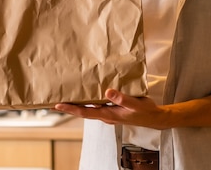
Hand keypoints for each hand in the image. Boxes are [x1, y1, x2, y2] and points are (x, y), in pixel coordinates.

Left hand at [54, 89, 169, 129]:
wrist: (154, 118)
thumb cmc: (145, 112)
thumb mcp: (135, 104)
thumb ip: (121, 99)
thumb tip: (107, 92)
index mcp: (109, 114)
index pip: (85, 112)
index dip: (71, 109)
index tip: (58, 105)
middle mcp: (106, 115)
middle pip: (83, 112)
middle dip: (70, 108)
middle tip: (56, 102)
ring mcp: (109, 114)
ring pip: (90, 109)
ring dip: (78, 105)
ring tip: (68, 98)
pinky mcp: (113, 110)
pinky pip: (97, 106)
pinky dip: (89, 102)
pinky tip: (88, 95)